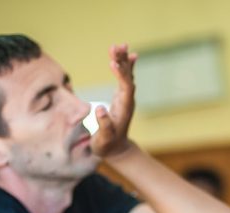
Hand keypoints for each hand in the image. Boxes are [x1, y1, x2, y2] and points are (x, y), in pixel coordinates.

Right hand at [91, 43, 137, 158]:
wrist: (116, 150)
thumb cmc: (107, 146)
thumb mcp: (103, 139)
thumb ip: (103, 125)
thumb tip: (100, 109)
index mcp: (124, 108)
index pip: (125, 88)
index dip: (121, 75)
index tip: (112, 62)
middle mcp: (128, 100)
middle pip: (127, 77)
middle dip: (121, 62)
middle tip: (116, 46)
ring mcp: (126, 98)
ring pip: (127, 76)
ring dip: (123, 60)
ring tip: (120, 45)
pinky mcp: (122, 97)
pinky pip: (126, 78)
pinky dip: (126, 66)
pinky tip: (130, 55)